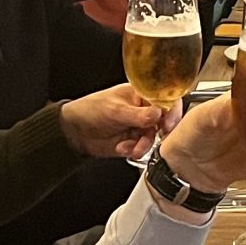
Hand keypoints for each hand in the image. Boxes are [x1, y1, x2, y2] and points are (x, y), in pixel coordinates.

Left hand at [61, 83, 179, 159]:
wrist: (74, 132)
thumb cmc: (91, 110)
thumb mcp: (116, 111)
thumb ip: (139, 115)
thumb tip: (160, 114)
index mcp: (140, 94)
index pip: (164, 99)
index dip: (171, 110)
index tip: (168, 123)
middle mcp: (143, 110)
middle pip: (163, 120)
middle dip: (159, 131)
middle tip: (158, 136)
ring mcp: (138, 126)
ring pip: (153, 137)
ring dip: (144, 144)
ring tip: (132, 148)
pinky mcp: (133, 141)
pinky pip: (142, 148)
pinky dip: (134, 150)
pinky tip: (122, 148)